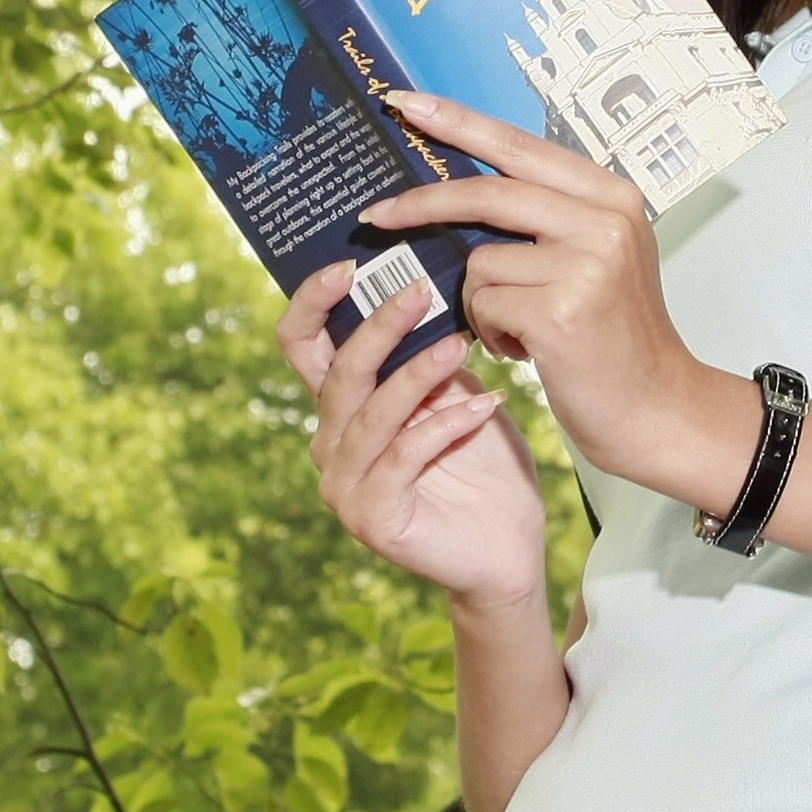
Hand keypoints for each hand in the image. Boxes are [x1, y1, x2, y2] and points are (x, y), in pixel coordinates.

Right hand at [276, 258, 548, 611]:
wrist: (509, 547)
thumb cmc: (482, 465)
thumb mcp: (455, 393)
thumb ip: (430, 354)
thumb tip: (430, 285)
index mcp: (339, 408)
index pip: (301, 345)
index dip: (313, 302)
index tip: (350, 265)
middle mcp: (330, 444)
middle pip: (338, 373)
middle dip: (378, 327)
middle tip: (420, 292)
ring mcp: (344, 486)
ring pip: (371, 414)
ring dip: (416, 374)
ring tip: (460, 345)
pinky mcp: (372, 518)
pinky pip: (404, 456)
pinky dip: (447, 426)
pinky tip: (487, 405)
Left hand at [364, 91, 752, 510]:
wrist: (657, 409)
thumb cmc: (615, 338)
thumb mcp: (597, 257)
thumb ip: (546, 217)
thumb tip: (459, 191)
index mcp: (611, 196)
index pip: (520, 146)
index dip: (460, 123)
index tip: (408, 104)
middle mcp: (604, 220)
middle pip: (487, 193)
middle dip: (422, 205)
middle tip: (375, 216)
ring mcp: (586, 264)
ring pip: (480, 262)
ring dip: (481, 303)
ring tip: (519, 329)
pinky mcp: (561, 310)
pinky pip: (484, 305)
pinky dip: (491, 332)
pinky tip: (527, 350)